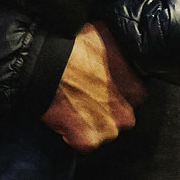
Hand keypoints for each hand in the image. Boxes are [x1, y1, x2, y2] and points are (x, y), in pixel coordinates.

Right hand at [40, 23, 147, 151]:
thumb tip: (124, 47)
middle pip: (121, 117)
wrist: (44, 63)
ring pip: (103, 132)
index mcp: (136, 90)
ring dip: (92, 124)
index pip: (135, 95)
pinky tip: (66, 117)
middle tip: (88, 96)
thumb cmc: (73, 45)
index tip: (105, 85)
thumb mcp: (105, 35)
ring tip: (74, 106)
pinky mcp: (85, 142)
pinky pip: (84, 143)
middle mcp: (125, 114)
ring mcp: (106, 131)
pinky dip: (74, 135)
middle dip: (108, 110)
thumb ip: (121, 49)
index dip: (119, 90)